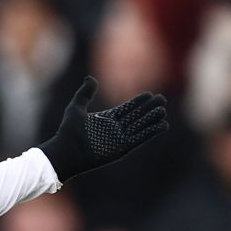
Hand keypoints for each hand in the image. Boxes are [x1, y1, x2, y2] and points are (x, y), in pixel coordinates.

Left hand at [36, 77, 168, 180]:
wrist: (66, 152)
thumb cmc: (68, 132)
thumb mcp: (76, 107)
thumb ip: (85, 93)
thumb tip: (91, 78)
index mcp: (106, 120)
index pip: (126, 109)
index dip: (138, 102)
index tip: (149, 94)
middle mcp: (114, 130)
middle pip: (136, 117)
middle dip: (149, 109)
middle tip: (162, 99)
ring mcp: (119, 140)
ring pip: (140, 127)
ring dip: (152, 119)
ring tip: (163, 111)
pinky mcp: (122, 149)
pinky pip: (140, 139)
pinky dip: (151, 132)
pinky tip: (162, 126)